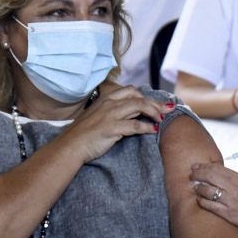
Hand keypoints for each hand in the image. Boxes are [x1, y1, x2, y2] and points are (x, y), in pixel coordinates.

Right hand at [60, 85, 176, 162]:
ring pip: (139, 106)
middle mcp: (108, 104)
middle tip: (167, 109)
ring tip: (162, 119)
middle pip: (138, 97)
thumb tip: (130, 115)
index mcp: (104, 99)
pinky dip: (146, 127)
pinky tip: (153, 130)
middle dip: (154, 102)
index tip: (155, 104)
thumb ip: (111, 112)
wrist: (69, 146)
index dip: (145, 96)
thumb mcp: (96, 117)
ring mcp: (110, 115)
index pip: (130, 91)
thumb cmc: (82, 135)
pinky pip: (135, 125)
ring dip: (154, 112)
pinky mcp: (112, 128)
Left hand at [189, 163, 237, 230]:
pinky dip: (202, 202)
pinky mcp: (228, 213)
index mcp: (237, 177)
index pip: (215, 168)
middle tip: (191, 176)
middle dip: (197, 175)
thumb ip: (230, 178)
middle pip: (209, 177)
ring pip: (208, 191)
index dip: (202, 166)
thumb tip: (213, 173)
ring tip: (195, 188)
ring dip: (198, 189)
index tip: (195, 166)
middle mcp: (232, 187)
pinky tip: (199, 200)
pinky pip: (211, 206)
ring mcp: (230, 200)